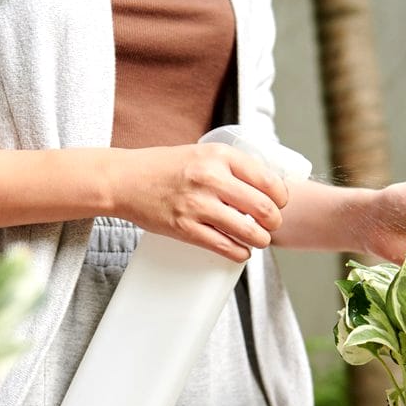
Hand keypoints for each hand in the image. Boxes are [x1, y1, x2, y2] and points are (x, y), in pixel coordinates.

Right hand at [109, 143, 288, 261]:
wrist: (124, 180)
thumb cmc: (163, 167)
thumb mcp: (200, 153)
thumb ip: (229, 166)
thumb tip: (264, 186)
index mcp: (218, 155)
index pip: (267, 179)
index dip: (281, 197)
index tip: (280, 203)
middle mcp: (210, 178)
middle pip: (263, 207)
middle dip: (274, 221)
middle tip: (271, 225)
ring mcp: (197, 205)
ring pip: (248, 230)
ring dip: (260, 239)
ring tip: (259, 239)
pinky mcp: (185, 228)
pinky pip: (224, 246)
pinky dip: (239, 252)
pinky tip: (241, 251)